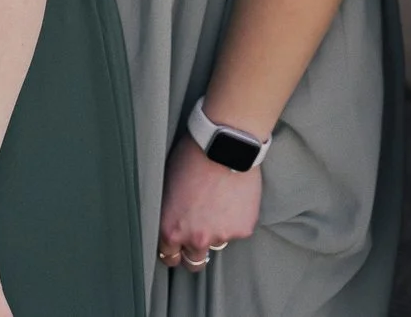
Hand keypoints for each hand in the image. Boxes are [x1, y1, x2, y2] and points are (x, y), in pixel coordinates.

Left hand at [155, 135, 260, 273]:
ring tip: (216, 206)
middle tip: (196, 237)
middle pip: (194, 263)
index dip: (171, 253)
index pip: (169, 256)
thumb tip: (170, 221)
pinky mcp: (243, 230)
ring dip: (215, 232)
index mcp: (171, 229)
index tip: (175, 250)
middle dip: (193, 254)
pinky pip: (236, 230)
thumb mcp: (167, 187)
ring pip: (217, 243)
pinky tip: (232, 198)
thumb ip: (169, 213)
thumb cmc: (190, 159)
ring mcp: (222, 236)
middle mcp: (195, 239)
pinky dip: (235, 219)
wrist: (224, 147)